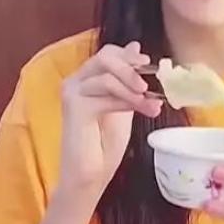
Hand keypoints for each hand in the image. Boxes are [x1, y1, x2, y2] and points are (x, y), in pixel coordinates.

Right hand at [57, 41, 162, 198]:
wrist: (91, 176)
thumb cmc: (105, 143)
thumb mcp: (125, 102)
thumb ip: (128, 78)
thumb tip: (136, 47)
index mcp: (87, 78)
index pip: (107, 52)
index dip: (129, 56)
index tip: (149, 64)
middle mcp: (75, 80)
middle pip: (105, 56)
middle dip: (130, 68)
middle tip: (147, 85)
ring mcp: (72, 92)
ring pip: (107, 76)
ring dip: (134, 90)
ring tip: (151, 105)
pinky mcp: (74, 105)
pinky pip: (106, 93)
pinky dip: (128, 100)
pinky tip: (142, 109)